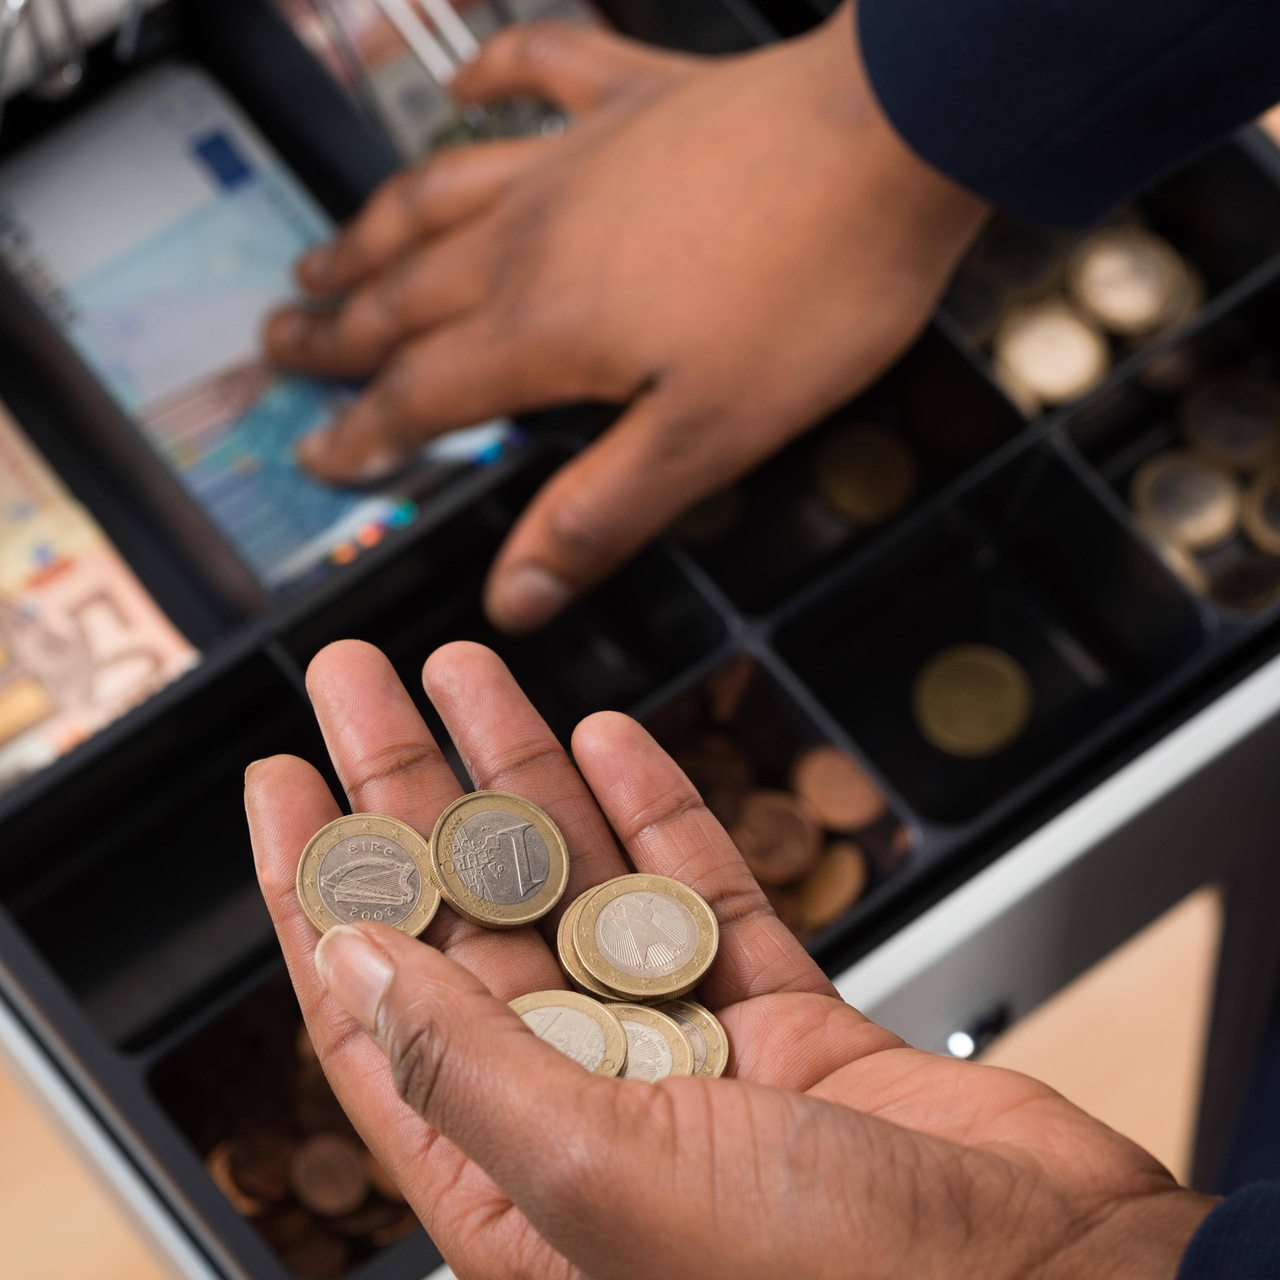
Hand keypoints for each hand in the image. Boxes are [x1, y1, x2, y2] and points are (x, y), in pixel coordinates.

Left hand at [248, 639, 1214, 1278]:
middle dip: (409, 791)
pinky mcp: (782, 1016)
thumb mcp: (613, 1182)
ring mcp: (689, 1054)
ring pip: (579, 886)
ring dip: (523, 778)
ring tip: (469, 674)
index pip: (375, 1005)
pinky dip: (655, 817)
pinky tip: (612, 740)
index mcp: (516, 1177)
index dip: (315, 882)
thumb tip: (351, 964)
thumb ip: (471, 1072)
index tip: (280, 778)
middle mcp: (589, 1109)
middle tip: (359, 681)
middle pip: (467, 919)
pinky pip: (698, 895)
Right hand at [265, 6, 987, 631]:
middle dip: (336, 330)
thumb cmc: (812, 294)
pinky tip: (461, 87)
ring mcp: (577, 154)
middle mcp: (533, 235)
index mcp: (544, 328)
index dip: (365, 434)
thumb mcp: (706, 440)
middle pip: (405, 291)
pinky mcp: (634, 95)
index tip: (317, 457)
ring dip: (372, 230)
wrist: (895, 141)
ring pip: (439, 193)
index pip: (422, 394)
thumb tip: (516, 599)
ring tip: (321, 255)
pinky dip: (489, 76)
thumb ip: (598, 514)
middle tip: (278, 346)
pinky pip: (536, 69)